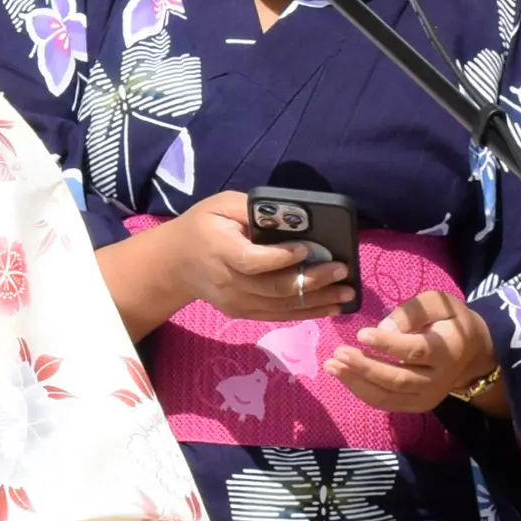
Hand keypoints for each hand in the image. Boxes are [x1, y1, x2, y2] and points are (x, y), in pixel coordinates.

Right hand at [163, 193, 354, 321]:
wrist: (175, 263)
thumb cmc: (202, 226)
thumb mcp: (220, 205)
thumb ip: (251, 209)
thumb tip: (290, 215)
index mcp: (220, 250)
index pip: (253, 260)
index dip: (282, 258)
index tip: (309, 249)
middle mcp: (228, 281)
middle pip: (274, 288)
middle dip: (312, 281)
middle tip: (342, 271)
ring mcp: (235, 302)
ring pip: (280, 306)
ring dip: (317, 301)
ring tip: (346, 293)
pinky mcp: (242, 313)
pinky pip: (277, 315)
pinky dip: (306, 313)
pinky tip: (330, 307)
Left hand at [331, 290, 497, 413]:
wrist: (472, 353)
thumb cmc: (450, 321)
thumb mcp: (439, 303)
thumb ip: (413, 311)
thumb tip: (384, 327)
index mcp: (448, 350)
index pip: (416, 351)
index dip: (388, 344)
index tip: (361, 333)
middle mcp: (440, 379)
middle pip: (400, 379)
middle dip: (366, 367)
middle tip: (338, 352)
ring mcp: (429, 396)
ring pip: (390, 396)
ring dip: (358, 383)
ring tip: (331, 366)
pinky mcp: (418, 405)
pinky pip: (387, 404)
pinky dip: (363, 392)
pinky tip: (343, 375)